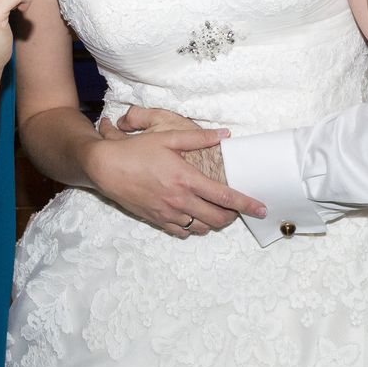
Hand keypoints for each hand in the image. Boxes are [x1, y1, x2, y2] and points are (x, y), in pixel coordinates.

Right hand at [87, 107, 263, 236]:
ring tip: (216, 212)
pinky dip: (194, 228)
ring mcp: (168, 213)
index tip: (262, 209)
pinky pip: (183, 232)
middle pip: (218, 218)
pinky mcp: (157, 220)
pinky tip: (194, 218)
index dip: (247, 204)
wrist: (105, 167)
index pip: (225, 197)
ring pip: (202, 228)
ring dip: (214, 222)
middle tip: (236, 209)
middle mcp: (180, 200)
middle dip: (233, 216)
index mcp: (186, 179)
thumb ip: (198, 137)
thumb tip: (223, 134)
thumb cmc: (136, 150)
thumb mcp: (167, 138)